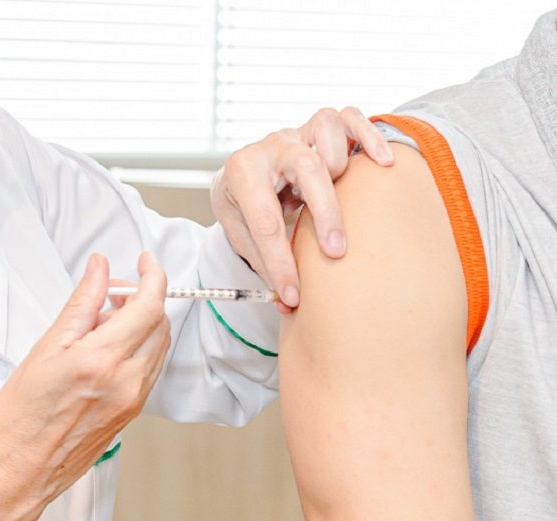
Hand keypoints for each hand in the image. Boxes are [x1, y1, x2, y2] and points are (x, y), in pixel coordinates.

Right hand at [0, 251, 169, 502]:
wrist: (21, 469)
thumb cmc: (22, 416)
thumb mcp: (46, 348)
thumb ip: (81, 304)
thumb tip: (99, 269)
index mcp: (102, 360)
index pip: (149, 306)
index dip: (153, 276)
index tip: (145, 262)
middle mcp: (127, 380)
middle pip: (159, 322)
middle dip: (142, 298)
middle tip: (109, 294)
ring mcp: (135, 398)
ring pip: (159, 344)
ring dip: (143, 322)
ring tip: (102, 323)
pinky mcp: (134, 410)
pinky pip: (151, 365)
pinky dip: (140, 345)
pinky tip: (109, 347)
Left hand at [211, 107, 393, 312]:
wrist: (239, 175)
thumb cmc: (241, 205)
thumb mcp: (240, 232)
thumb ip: (263, 260)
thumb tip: (287, 300)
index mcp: (242, 173)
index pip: (265, 221)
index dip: (281, 262)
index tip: (293, 294)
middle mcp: (271, 146)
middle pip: (306, 167)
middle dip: (324, 213)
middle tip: (335, 252)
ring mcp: (297, 133)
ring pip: (327, 128)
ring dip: (338, 164)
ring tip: (339, 191)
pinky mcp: (318, 130)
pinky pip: (351, 117)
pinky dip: (369, 136)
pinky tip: (383, 163)